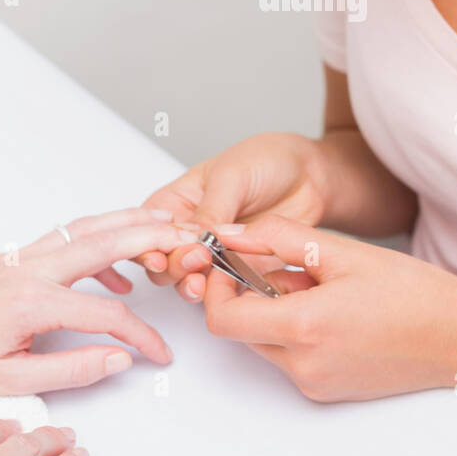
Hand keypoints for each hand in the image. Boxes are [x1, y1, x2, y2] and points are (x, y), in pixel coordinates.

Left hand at [0, 209, 181, 397]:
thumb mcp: (8, 380)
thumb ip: (71, 370)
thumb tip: (118, 360)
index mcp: (32, 302)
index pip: (109, 314)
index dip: (143, 335)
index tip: (160, 354)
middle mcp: (29, 269)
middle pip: (105, 241)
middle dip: (151, 236)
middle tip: (188, 237)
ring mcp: (20, 258)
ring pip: (85, 228)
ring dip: (127, 223)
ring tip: (164, 229)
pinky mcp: (12, 258)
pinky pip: (65, 240)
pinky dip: (97, 243)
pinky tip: (113, 273)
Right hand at [137, 133, 329, 299]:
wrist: (309, 176)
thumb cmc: (266, 160)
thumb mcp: (232, 175)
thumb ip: (212, 209)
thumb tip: (194, 236)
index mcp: (176, 203)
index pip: (147, 229)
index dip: (147, 244)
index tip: (161, 253)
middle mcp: (188, 232)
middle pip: (162, 261)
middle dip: (173, 266)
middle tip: (195, 260)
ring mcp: (212, 254)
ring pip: (187, 280)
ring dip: (191, 284)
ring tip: (203, 282)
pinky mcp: (238, 270)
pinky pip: (221, 290)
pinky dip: (220, 294)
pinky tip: (225, 290)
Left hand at [199, 214, 456, 401]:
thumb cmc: (416, 294)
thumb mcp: (342, 250)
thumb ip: (277, 237)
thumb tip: (231, 233)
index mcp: (304, 328)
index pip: (222, 317)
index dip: (218, 285)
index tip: (234, 261)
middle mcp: (304, 366)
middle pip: (242, 330)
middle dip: (252, 295)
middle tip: (290, 267)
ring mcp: (316, 384)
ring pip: (267, 342)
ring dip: (278, 311)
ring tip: (325, 288)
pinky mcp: (328, 391)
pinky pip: (293, 357)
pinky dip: (300, 330)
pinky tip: (338, 311)